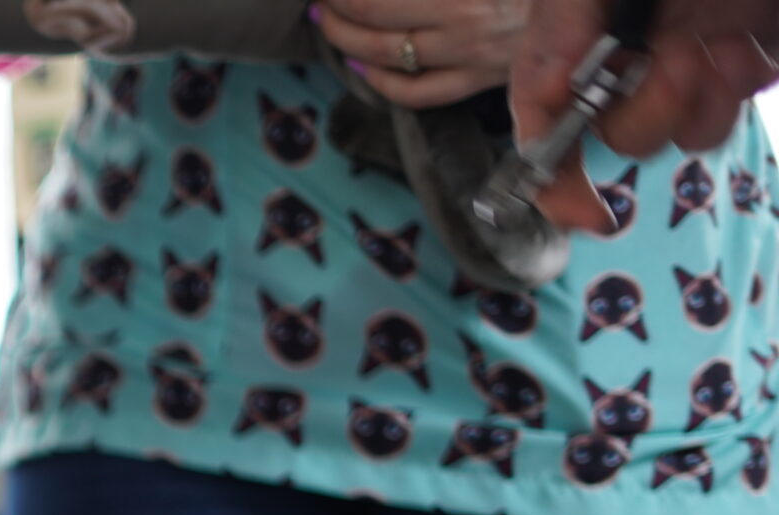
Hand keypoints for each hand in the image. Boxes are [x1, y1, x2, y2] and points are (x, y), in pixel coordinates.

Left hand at [316, 0, 532, 104]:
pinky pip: (419, 93)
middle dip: (338, 4)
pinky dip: (382, 83)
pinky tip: (361, 68)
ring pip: (389, 55)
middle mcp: (466, 20)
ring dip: (346, 39)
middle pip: (377, 17)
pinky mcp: (483, 78)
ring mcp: (473, 54)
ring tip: (327, 21)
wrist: (601, 7)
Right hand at [516, 0, 777, 228]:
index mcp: (585, 30)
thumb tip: (550, 93)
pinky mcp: (736, 70)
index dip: (551, 173)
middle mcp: (628, 54)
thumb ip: (563, 25)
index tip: (585, 207)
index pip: (541, 117)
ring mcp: (685, 64)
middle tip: (678, 57)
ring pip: (673, 137)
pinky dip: (737, 87)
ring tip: (726, 43)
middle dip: (648, 109)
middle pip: (614, 134)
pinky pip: (721, 117)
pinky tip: (750, 44)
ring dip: (701, 100)